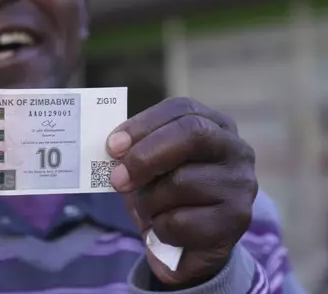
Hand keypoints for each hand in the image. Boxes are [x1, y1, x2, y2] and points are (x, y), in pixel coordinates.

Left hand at [106, 97, 256, 286]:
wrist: (187, 245)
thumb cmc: (166, 194)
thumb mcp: (150, 166)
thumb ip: (136, 150)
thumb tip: (114, 146)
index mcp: (215, 125)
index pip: (181, 109)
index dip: (143, 124)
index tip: (113, 145)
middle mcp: (236, 149)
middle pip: (191, 134)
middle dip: (146, 155)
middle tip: (117, 178)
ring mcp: (241, 184)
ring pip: (182, 182)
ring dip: (149, 200)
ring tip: (148, 209)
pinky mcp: (237, 219)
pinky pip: (182, 220)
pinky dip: (160, 227)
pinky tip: (164, 229)